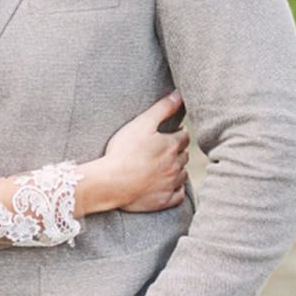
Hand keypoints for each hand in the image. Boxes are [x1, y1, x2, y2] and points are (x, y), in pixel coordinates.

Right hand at [96, 91, 189, 212]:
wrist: (111, 182)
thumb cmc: (123, 151)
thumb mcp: (142, 123)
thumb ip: (162, 108)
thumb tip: (179, 94)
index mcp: (171, 146)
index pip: (184, 136)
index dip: (178, 133)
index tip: (173, 132)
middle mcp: (175, 165)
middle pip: (184, 155)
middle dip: (178, 151)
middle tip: (167, 148)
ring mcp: (170, 184)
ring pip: (182, 174)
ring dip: (178, 169)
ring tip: (167, 165)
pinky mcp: (163, 200)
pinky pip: (178, 196)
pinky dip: (176, 190)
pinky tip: (169, 185)